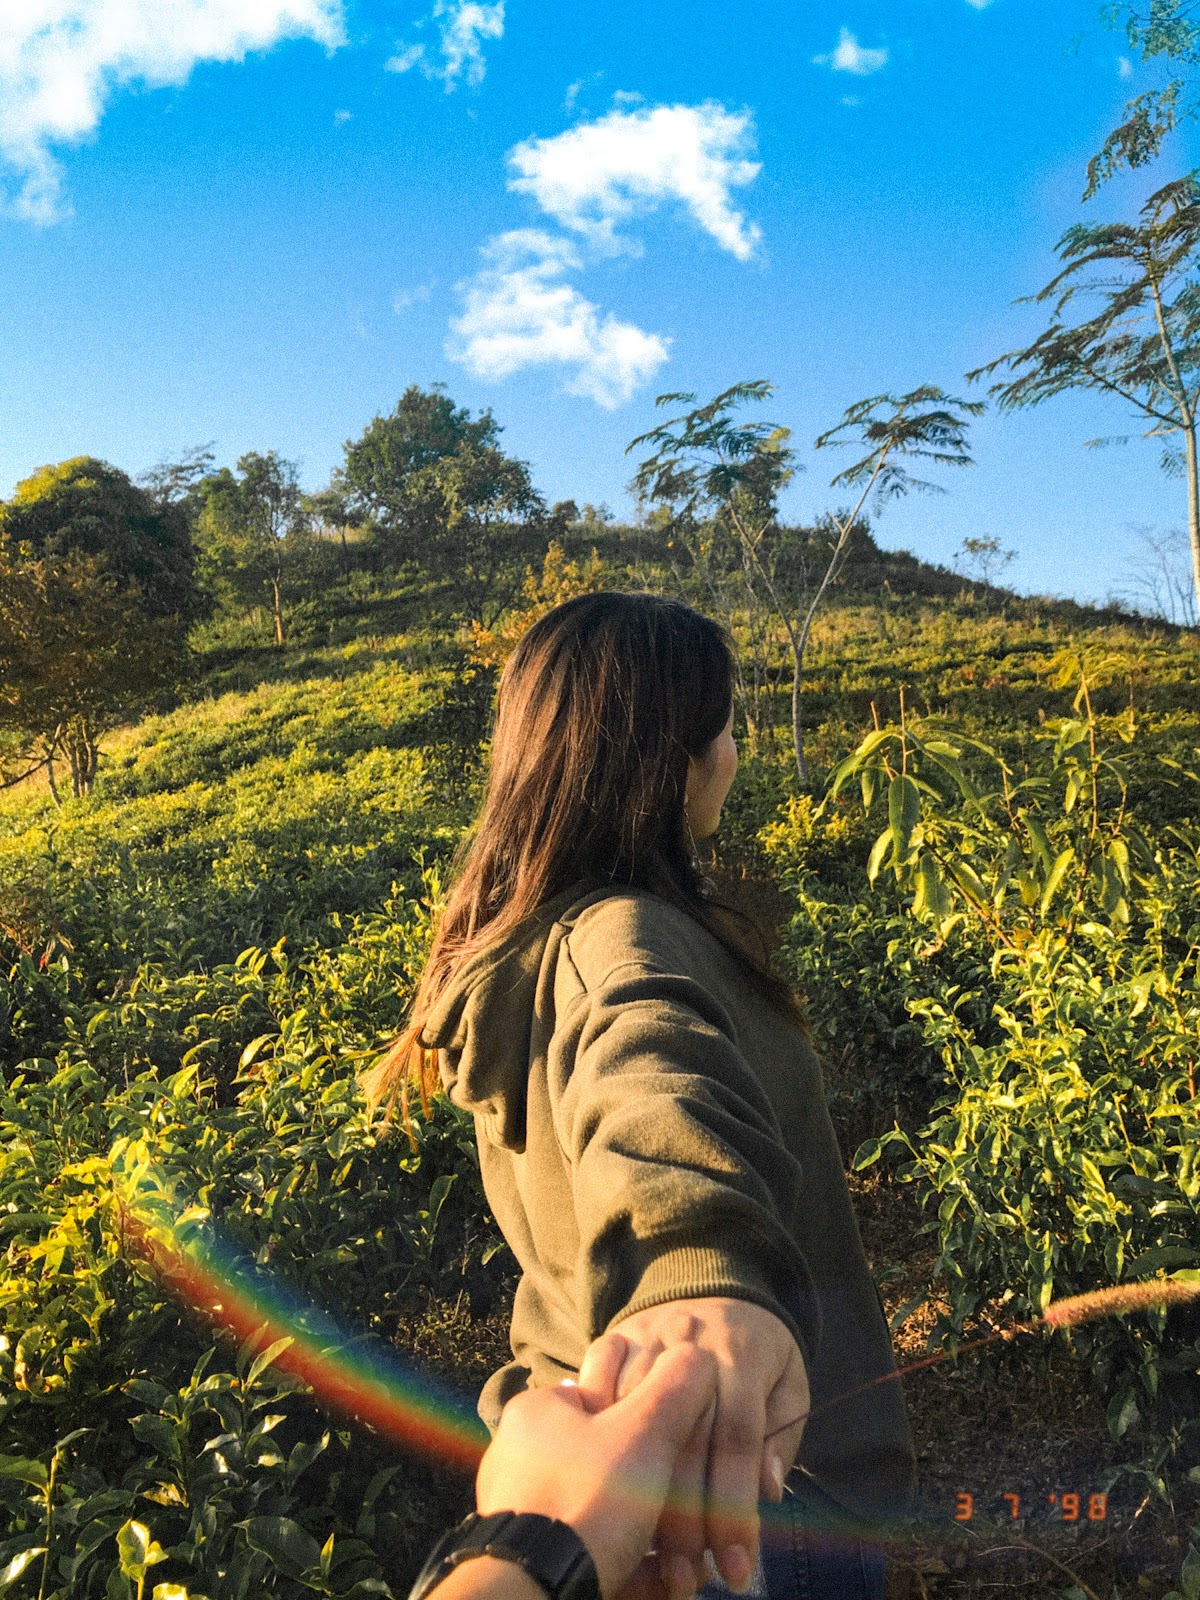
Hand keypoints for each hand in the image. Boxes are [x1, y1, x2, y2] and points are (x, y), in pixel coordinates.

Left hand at [475, 1343, 718, 1599]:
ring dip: (654, 1540)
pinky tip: (667, 1585)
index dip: (659, 1420)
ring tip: (687, 1568)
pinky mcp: (532, 1558)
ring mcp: (525, 1511)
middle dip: (664, 1496)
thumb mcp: (645, 1430)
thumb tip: (696, 1356)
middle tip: (696, 1523)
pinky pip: (594, 1554)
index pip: (609, 1394)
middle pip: (612, 1463)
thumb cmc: (590, 1497)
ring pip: (607, 1516)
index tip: (689, 1452)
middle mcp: (523, 1455)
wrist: (537, 1593)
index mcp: (540, 1410)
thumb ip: (675, 1388)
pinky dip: (632, 1569)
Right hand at [578, 1298, 808, 1596]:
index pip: (738, 1439)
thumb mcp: (790, 1383)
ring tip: (643, 1550)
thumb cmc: (757, 1350)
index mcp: (741, 1355)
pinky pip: (596, 1380)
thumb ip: (782, 1434)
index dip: (735, 1508)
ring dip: (633, 1487)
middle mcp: (691, 1341)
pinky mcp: (615, 1335)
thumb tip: (767, 1489)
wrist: (716, 1285)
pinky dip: (596, 1428)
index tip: (736, 1567)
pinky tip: (601, 1479)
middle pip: (682, 1439)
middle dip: (684, 1518)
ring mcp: (647, 1335)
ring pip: (633, 1415)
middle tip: (687, 1577)